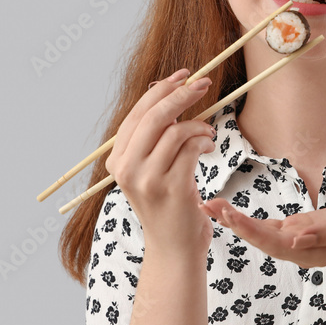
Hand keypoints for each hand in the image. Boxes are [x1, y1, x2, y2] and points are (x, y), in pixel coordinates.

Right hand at [105, 68, 217, 257]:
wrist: (174, 248)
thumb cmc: (167, 204)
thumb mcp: (149, 170)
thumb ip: (153, 139)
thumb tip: (170, 95)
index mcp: (116, 161)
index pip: (137, 113)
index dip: (162, 89)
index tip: (184, 77)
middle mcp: (126, 169)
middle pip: (155, 116)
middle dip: (182, 94)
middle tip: (204, 84)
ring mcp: (148, 180)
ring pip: (175, 130)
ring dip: (198, 125)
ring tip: (208, 134)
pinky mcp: (172, 188)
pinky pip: (190, 148)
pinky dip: (204, 140)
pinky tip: (209, 146)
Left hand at [199, 194, 325, 269]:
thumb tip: (295, 240)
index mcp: (312, 250)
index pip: (273, 240)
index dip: (248, 227)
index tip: (227, 214)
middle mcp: (301, 249)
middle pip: (260, 238)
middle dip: (233, 223)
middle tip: (206, 205)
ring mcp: (300, 242)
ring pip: (261, 233)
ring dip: (235, 221)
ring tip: (210, 206)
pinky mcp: (303, 232)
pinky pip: (270, 228)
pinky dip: (249, 219)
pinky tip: (232, 214)